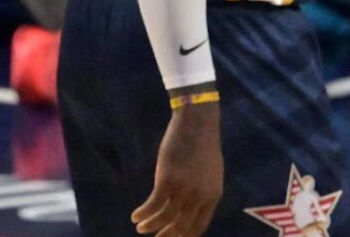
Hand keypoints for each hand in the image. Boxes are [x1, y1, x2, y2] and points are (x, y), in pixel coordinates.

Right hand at [131, 101, 221, 236]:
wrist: (198, 123)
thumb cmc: (203, 147)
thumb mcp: (210, 174)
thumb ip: (203, 193)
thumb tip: (189, 210)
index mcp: (213, 195)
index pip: (199, 227)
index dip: (184, 236)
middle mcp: (200, 196)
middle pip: (180, 227)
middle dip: (165, 235)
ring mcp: (184, 189)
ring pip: (164, 219)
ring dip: (150, 226)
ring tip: (141, 228)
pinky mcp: (167, 180)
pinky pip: (152, 205)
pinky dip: (142, 213)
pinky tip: (135, 216)